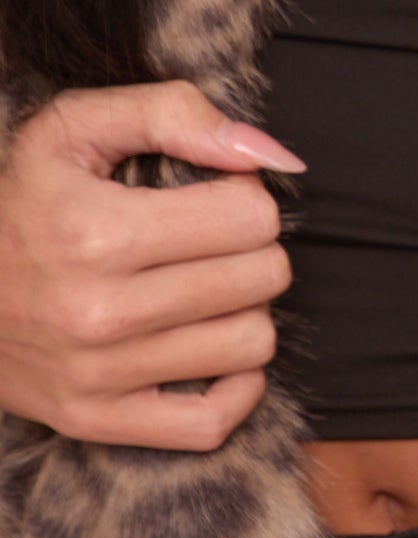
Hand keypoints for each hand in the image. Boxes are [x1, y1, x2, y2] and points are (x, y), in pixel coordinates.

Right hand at [0, 81, 302, 449]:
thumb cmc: (17, 201)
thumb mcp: (72, 128)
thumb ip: (174, 113)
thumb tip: (272, 154)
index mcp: (98, 232)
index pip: (252, 216)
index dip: (244, 197)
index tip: (214, 197)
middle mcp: (100, 311)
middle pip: (262, 277)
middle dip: (250, 249)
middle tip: (211, 242)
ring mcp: (98, 375)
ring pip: (252, 343)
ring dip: (242, 310)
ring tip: (202, 289)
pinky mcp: (95, 420)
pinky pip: (212, 424)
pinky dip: (232, 387)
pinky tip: (209, 347)